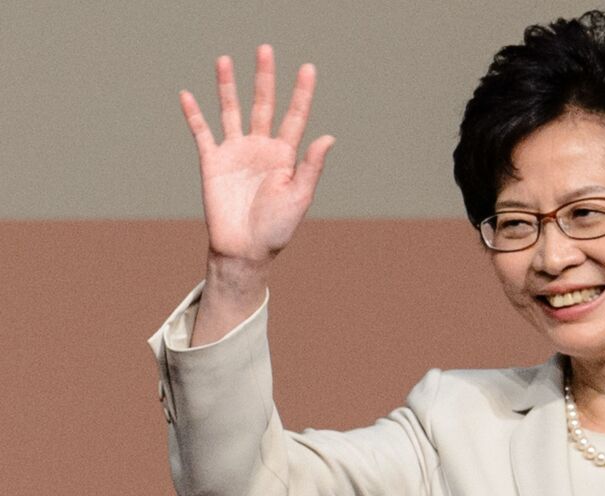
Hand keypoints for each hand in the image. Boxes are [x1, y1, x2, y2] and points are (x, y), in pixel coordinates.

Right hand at [180, 44, 333, 265]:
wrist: (245, 250)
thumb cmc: (277, 228)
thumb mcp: (299, 197)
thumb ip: (311, 166)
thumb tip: (328, 137)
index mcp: (285, 155)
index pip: (295, 116)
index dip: (301, 92)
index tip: (307, 67)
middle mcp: (261, 148)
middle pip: (263, 104)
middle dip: (264, 77)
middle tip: (265, 49)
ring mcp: (236, 152)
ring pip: (231, 111)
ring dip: (228, 86)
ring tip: (225, 60)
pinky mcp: (212, 162)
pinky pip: (202, 132)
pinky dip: (194, 114)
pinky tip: (187, 94)